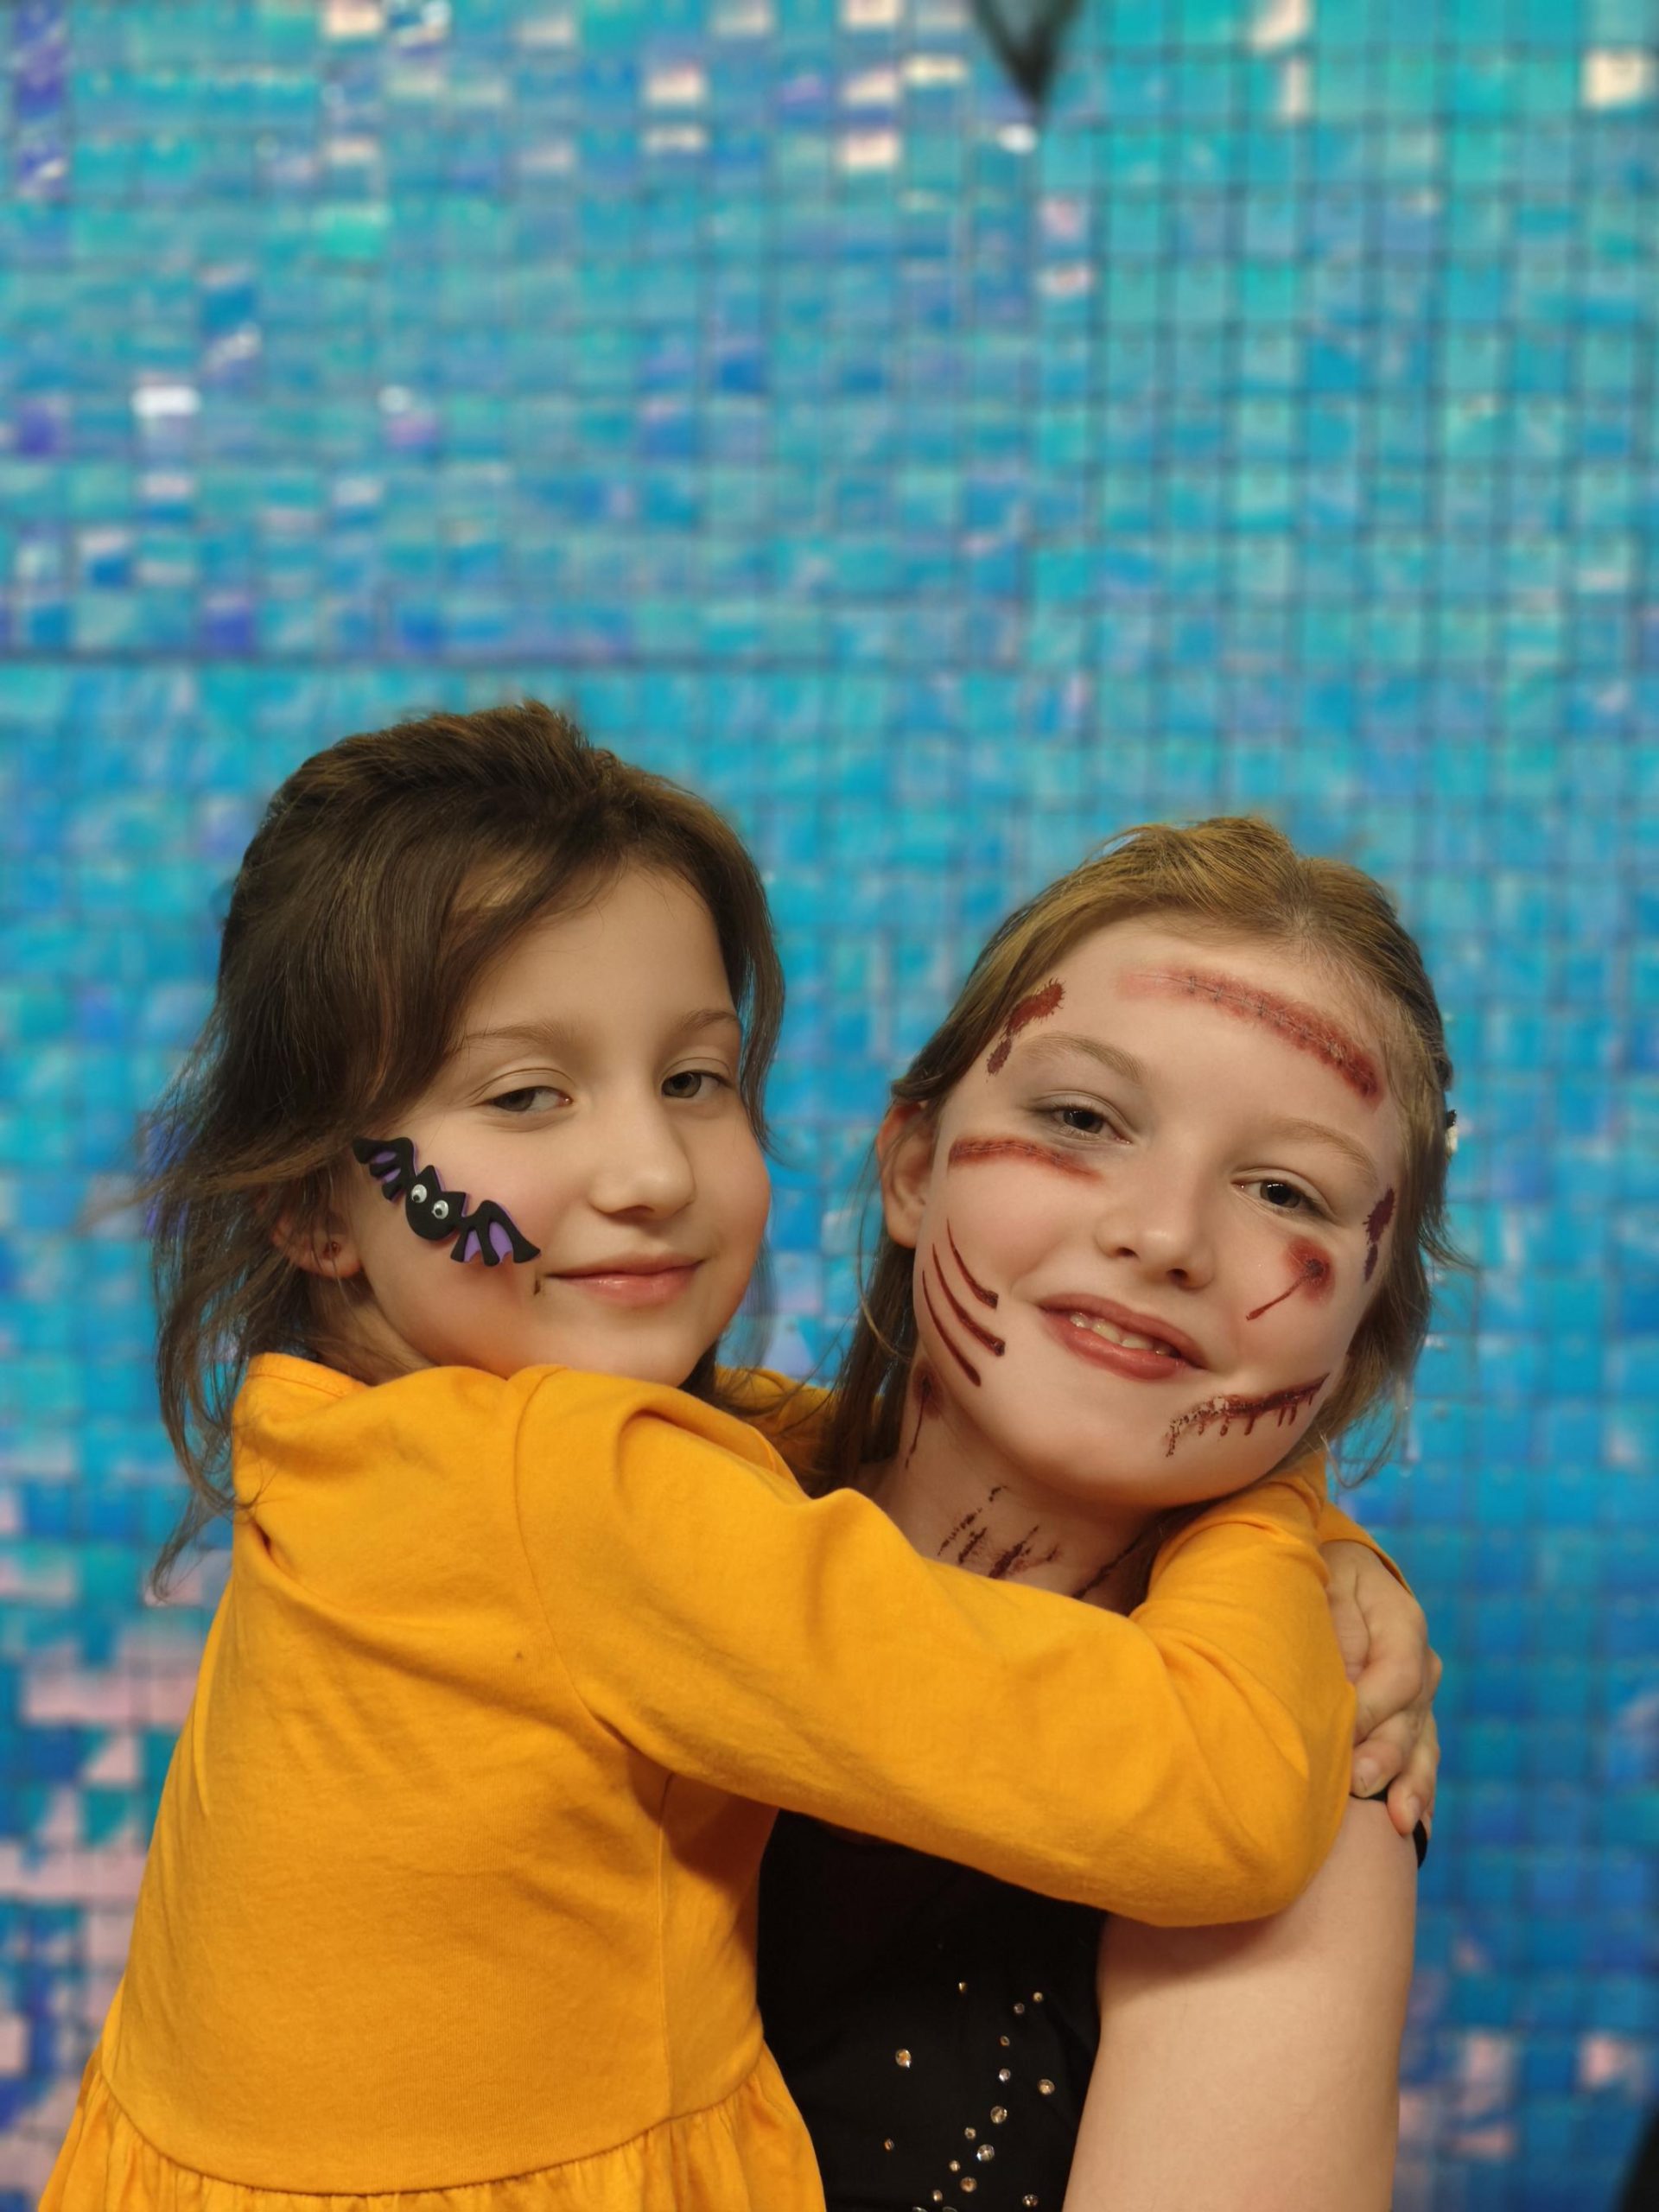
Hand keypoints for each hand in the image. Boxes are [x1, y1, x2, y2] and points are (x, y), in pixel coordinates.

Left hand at [1321, 1537, 1440, 1841]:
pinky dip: (1417, 1793)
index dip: (1371, 1708)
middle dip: (1385, 1757)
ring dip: (1410, 1786)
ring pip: (1421, 1747)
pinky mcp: (1410, 1723)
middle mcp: (1420, 1664)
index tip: (1339, 1732)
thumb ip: (1331, 1629)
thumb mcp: (1321, 1587)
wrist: (1331, 1574)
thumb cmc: (1316, 1579)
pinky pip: (1419, 1760)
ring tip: (1399, 1822)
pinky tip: (1414, 1826)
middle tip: (1357, 1785)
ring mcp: (1420, 1698)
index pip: (1399, 1675)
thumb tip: (1336, 1688)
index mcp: (1402, 1622)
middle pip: (1411, 1719)